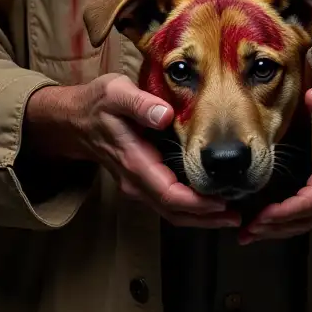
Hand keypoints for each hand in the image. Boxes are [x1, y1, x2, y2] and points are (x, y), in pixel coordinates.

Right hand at [23, 75, 240, 228]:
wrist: (74, 119)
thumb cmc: (98, 103)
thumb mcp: (116, 93)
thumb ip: (140, 104)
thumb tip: (165, 114)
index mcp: (134, 162)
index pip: (168, 194)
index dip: (196, 204)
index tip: (221, 203)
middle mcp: (136, 181)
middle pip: (174, 212)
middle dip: (206, 218)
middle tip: (237, 217)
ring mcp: (137, 185)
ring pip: (171, 212)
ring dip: (201, 217)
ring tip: (231, 215)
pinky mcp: (142, 182)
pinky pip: (168, 203)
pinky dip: (191, 208)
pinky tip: (211, 202)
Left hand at [238, 76, 311, 243]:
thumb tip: (311, 98)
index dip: (286, 212)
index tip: (261, 216)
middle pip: (307, 218)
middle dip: (275, 227)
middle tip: (244, 232)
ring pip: (309, 220)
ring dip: (280, 229)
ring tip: (249, 233)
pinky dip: (290, 221)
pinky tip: (269, 221)